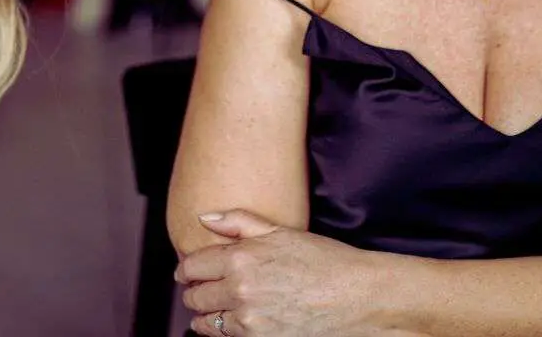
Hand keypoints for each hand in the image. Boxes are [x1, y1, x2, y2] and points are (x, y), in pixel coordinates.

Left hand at [176, 209, 375, 336]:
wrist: (355, 296)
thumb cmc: (323, 260)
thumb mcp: (281, 231)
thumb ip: (238, 222)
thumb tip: (205, 218)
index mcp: (243, 258)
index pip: (192, 266)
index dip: (186, 268)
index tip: (188, 270)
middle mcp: (240, 290)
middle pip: (194, 297)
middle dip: (194, 291)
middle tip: (201, 286)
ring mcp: (248, 320)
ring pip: (205, 323)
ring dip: (205, 314)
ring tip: (216, 305)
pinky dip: (222, 331)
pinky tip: (234, 320)